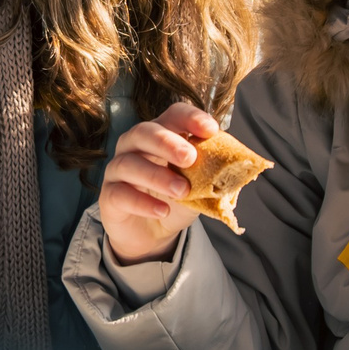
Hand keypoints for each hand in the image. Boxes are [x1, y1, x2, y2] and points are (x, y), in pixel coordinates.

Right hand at [99, 102, 219, 263]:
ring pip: (129, 163)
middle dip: (168, 142)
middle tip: (190, 158)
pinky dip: (142, 202)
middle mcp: (135, 146)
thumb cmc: (176, 199)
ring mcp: (118, 170)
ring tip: (181, 191)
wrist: (153, 234)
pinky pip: (120, 193)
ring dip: (157, 175)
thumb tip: (239, 170)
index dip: (190, 118)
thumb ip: (213, 174)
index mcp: (161, 136)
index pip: (172, 115)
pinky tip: (162, 210)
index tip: (211, 130)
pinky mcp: (109, 196)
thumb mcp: (200, 186)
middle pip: (144, 132)